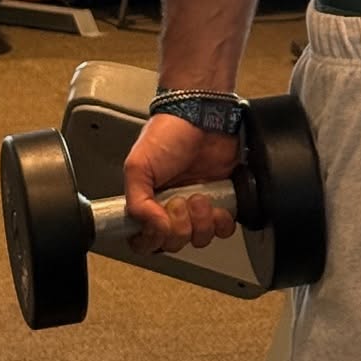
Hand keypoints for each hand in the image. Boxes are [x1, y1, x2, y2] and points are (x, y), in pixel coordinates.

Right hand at [124, 113, 241, 254]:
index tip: (158, 223)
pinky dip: (222, 221)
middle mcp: (171, 210)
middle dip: (179, 226)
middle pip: (174, 244)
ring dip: (201, 222)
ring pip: (199, 239)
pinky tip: (217, 204)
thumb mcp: (138, 166)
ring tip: (199, 196)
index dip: (152, 239)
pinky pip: (223, 229)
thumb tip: (154, 229)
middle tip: (179, 201)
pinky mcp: (221, 201)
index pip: (145, 242)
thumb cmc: (167, 134)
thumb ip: (137, 203)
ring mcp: (196, 207)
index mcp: (147, 204)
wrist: (202, 116)